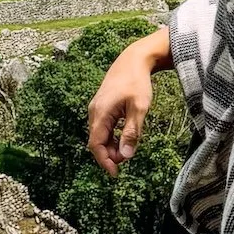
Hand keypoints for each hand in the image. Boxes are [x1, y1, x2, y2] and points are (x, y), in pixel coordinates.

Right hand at [87, 28, 170, 175]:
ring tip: (128, 150)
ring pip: (100, 134)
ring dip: (111, 145)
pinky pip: (103, 126)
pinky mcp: (102, 106)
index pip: (96, 144)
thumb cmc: (137, 82)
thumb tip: (126, 155)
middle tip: (128, 159)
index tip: (115, 174)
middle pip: (97, 141)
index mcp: (100, 113)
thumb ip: (132, 132)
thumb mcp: (139, 108)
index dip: (104, 161)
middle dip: (109, 154)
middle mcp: (94, 112)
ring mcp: (97, 108)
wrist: (133, 59)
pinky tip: (124, 136)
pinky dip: (112, 136)